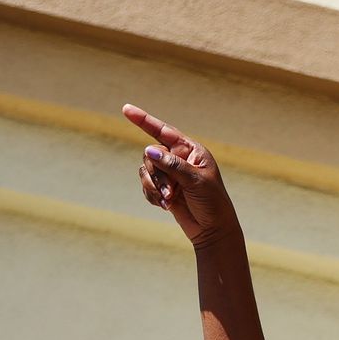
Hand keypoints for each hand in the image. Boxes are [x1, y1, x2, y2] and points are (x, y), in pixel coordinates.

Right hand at [123, 103, 237, 245]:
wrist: (212, 230)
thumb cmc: (212, 203)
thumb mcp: (195, 181)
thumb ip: (172, 165)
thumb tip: (148, 149)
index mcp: (191, 150)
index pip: (163, 131)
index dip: (144, 120)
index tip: (126, 109)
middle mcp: (178, 158)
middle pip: (151, 155)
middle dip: (157, 175)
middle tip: (171, 194)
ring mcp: (170, 174)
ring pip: (146, 171)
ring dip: (154, 187)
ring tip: (169, 202)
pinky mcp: (163, 189)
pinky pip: (146, 186)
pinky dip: (152, 196)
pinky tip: (165, 206)